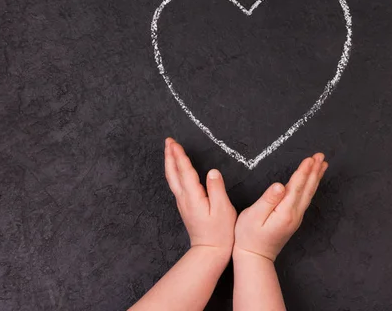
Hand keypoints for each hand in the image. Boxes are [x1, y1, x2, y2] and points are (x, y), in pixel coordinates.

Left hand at [164, 138, 236, 255]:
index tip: (174, 143)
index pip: (184, 171)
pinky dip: (174, 172)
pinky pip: (176, 184)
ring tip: (170, 150)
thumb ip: (216, 189)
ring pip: (172, 178)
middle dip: (170, 155)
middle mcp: (184, 198)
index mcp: (193, 196)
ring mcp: (183, 203)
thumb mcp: (223, 209)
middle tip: (168, 141)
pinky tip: (177, 170)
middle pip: (173, 173)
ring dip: (170, 163)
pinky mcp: (185, 206)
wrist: (209, 251)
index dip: (179, 156)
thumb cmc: (220, 232)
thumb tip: (212, 171)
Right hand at [233, 154, 327, 261]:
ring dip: (315, 177)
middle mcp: (294, 215)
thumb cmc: (249, 237)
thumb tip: (280, 186)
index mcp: (285, 212)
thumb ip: (268, 200)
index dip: (303, 171)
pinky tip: (312, 182)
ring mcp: (296, 218)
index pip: (297, 187)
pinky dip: (311, 187)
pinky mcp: (293, 219)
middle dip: (314, 171)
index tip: (310, 158)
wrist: (255, 257)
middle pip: (307, 189)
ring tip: (322, 165)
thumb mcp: (253, 216)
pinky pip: (305, 198)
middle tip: (321, 156)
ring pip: (309, 194)